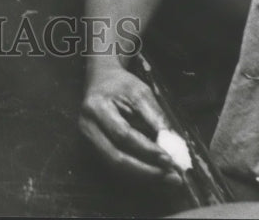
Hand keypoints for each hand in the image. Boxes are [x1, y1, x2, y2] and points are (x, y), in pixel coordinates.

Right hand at [79, 64, 181, 182]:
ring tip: (168, 178)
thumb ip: (155, 117)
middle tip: (171, 176)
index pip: (122, 134)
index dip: (146, 149)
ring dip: (144, 176)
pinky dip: (138, 174)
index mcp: (96, 107)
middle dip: (146, 171)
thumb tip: (172, 145)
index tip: (169, 159)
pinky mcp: (94, 149)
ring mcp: (88, 141)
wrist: (100, 80)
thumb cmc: (120, 84)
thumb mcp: (140, 92)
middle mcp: (87, 127)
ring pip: (116, 168)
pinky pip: (117, 167)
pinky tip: (156, 174)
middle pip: (115, 158)